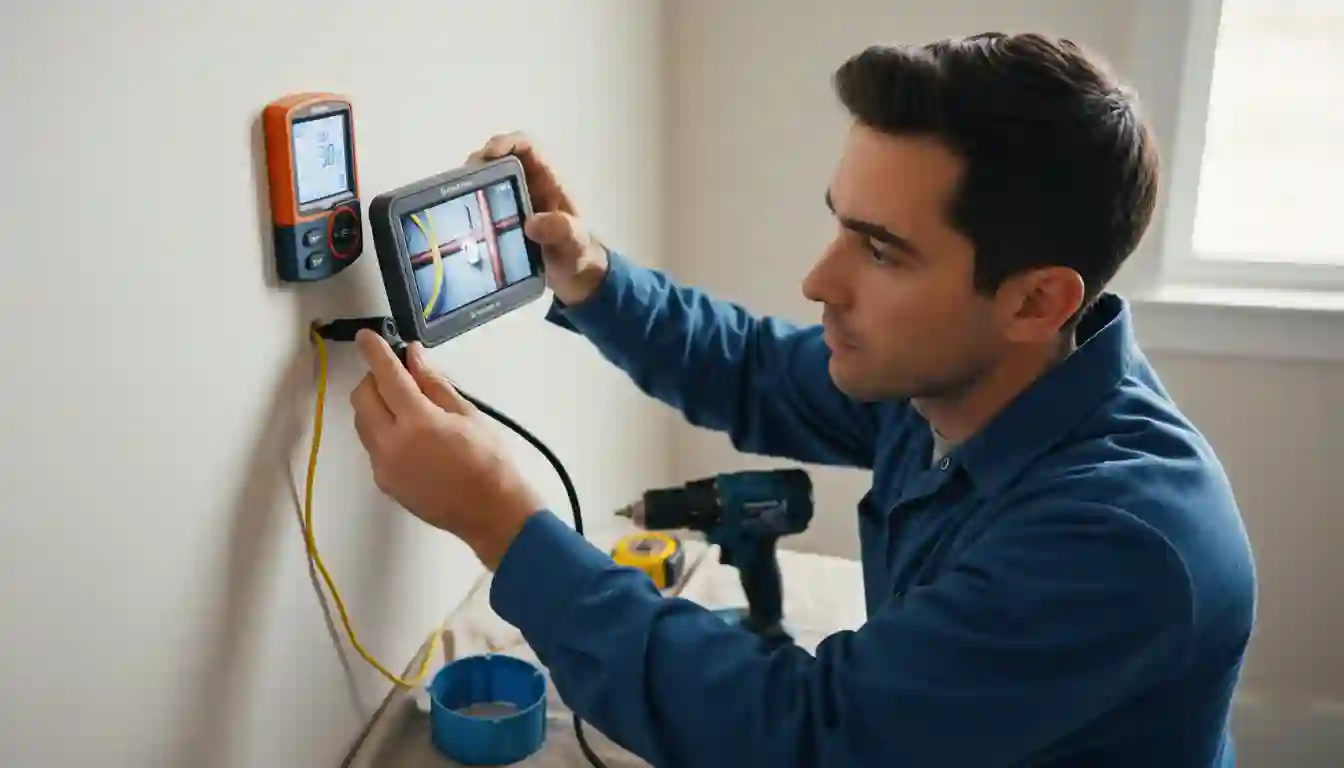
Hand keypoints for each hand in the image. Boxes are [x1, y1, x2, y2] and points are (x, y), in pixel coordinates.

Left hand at [348, 330, 542, 568]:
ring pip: (362, 422)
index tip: (366, 337)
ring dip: (375, 406)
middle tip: (398, 377)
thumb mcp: (467, 415)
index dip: (375, 352)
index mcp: (418, 422)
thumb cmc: (488, 460)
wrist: (489, 512)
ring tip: (404, 407)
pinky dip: (382, 431)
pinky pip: (372, 446)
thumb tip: (413, 357)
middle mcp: (392, 443)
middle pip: (362, 398)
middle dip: (374, 380)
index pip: (387, 376)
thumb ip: (435, 385)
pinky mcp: (383, 482)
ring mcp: (384, 466)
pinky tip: (409, 437)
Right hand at [468, 132, 609, 305]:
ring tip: (455, 201)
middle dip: (478, 165)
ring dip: (470, 186)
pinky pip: (482, 206)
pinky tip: (460, 221)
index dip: (506, 143)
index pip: (527, 147)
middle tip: (461, 184)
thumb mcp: (574, 243)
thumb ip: (561, 231)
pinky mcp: (503, 223)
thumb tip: (532, 223)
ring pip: (487, 181)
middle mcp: (528, 186)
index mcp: (548, 181)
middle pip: (499, 160)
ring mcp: (514, 203)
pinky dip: (470, 207)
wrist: (576, 278)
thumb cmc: (579, 254)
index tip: (487, 156)